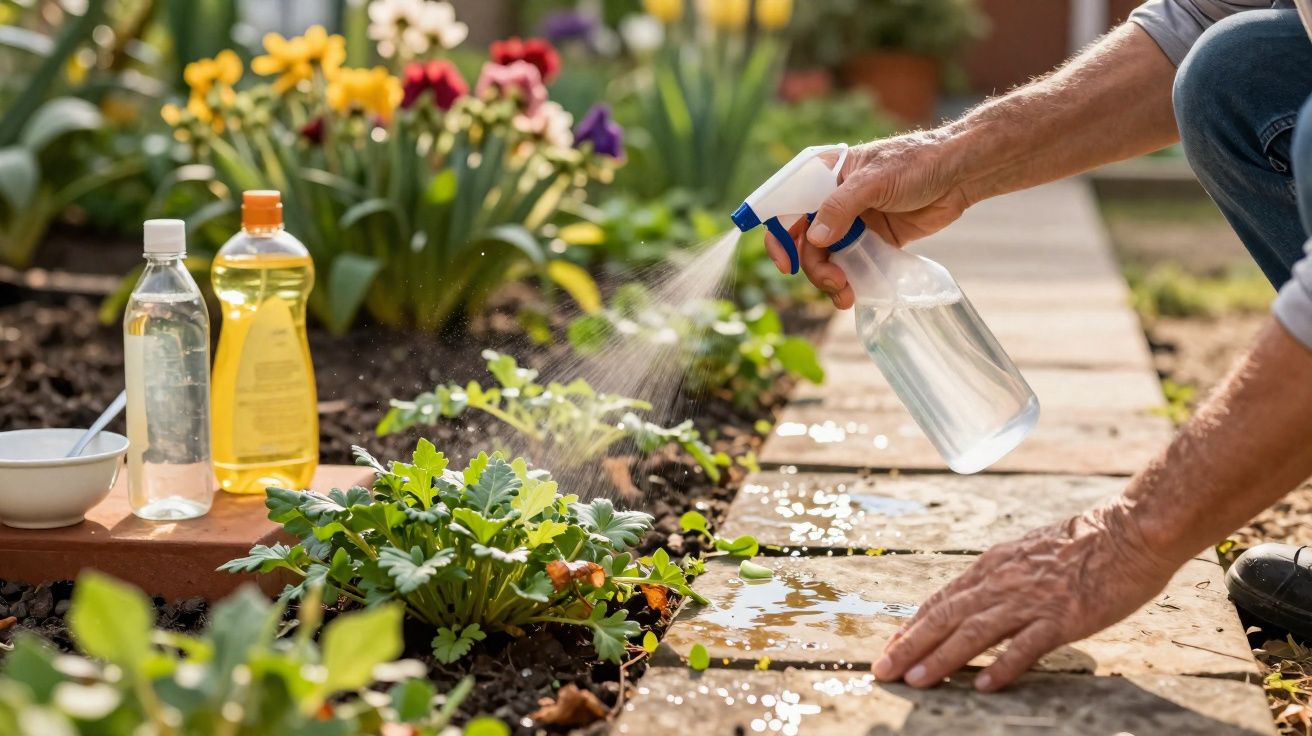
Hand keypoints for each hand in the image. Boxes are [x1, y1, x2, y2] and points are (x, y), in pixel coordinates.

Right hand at [764, 131, 974, 308]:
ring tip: (846, 295)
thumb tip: (813, 239)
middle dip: (814, 266)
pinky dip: (850, 281)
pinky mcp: (874, 241)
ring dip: (830, 279)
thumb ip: (841, 208)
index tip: (786, 264)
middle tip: (834, 283)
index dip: (780, 236)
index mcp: (825, 176)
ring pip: (827, 258)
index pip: (788, 205)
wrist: (961, 173)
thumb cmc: (917, 162)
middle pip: (805, 241)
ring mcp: (853, 223)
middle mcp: (833, 201)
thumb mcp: (875, 181)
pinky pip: (852, 265)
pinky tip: (856, 293)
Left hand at [873, 501, 1177, 691]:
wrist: (1130, 530)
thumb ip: (1002, 576)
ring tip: (916, 680)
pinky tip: (983, 685)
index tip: (892, 646)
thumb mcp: (1029, 553)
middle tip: (882, 670)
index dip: (914, 625)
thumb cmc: (1085, 543)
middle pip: (946, 616)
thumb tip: (977, 598)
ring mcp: (1032, 600)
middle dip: (910, 645)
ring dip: (941, 658)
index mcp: (994, 565)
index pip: (943, 600)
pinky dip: (1002, 665)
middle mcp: (1003, 581)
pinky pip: (1026, 645)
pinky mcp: (1063, 617)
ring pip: (974, 632)